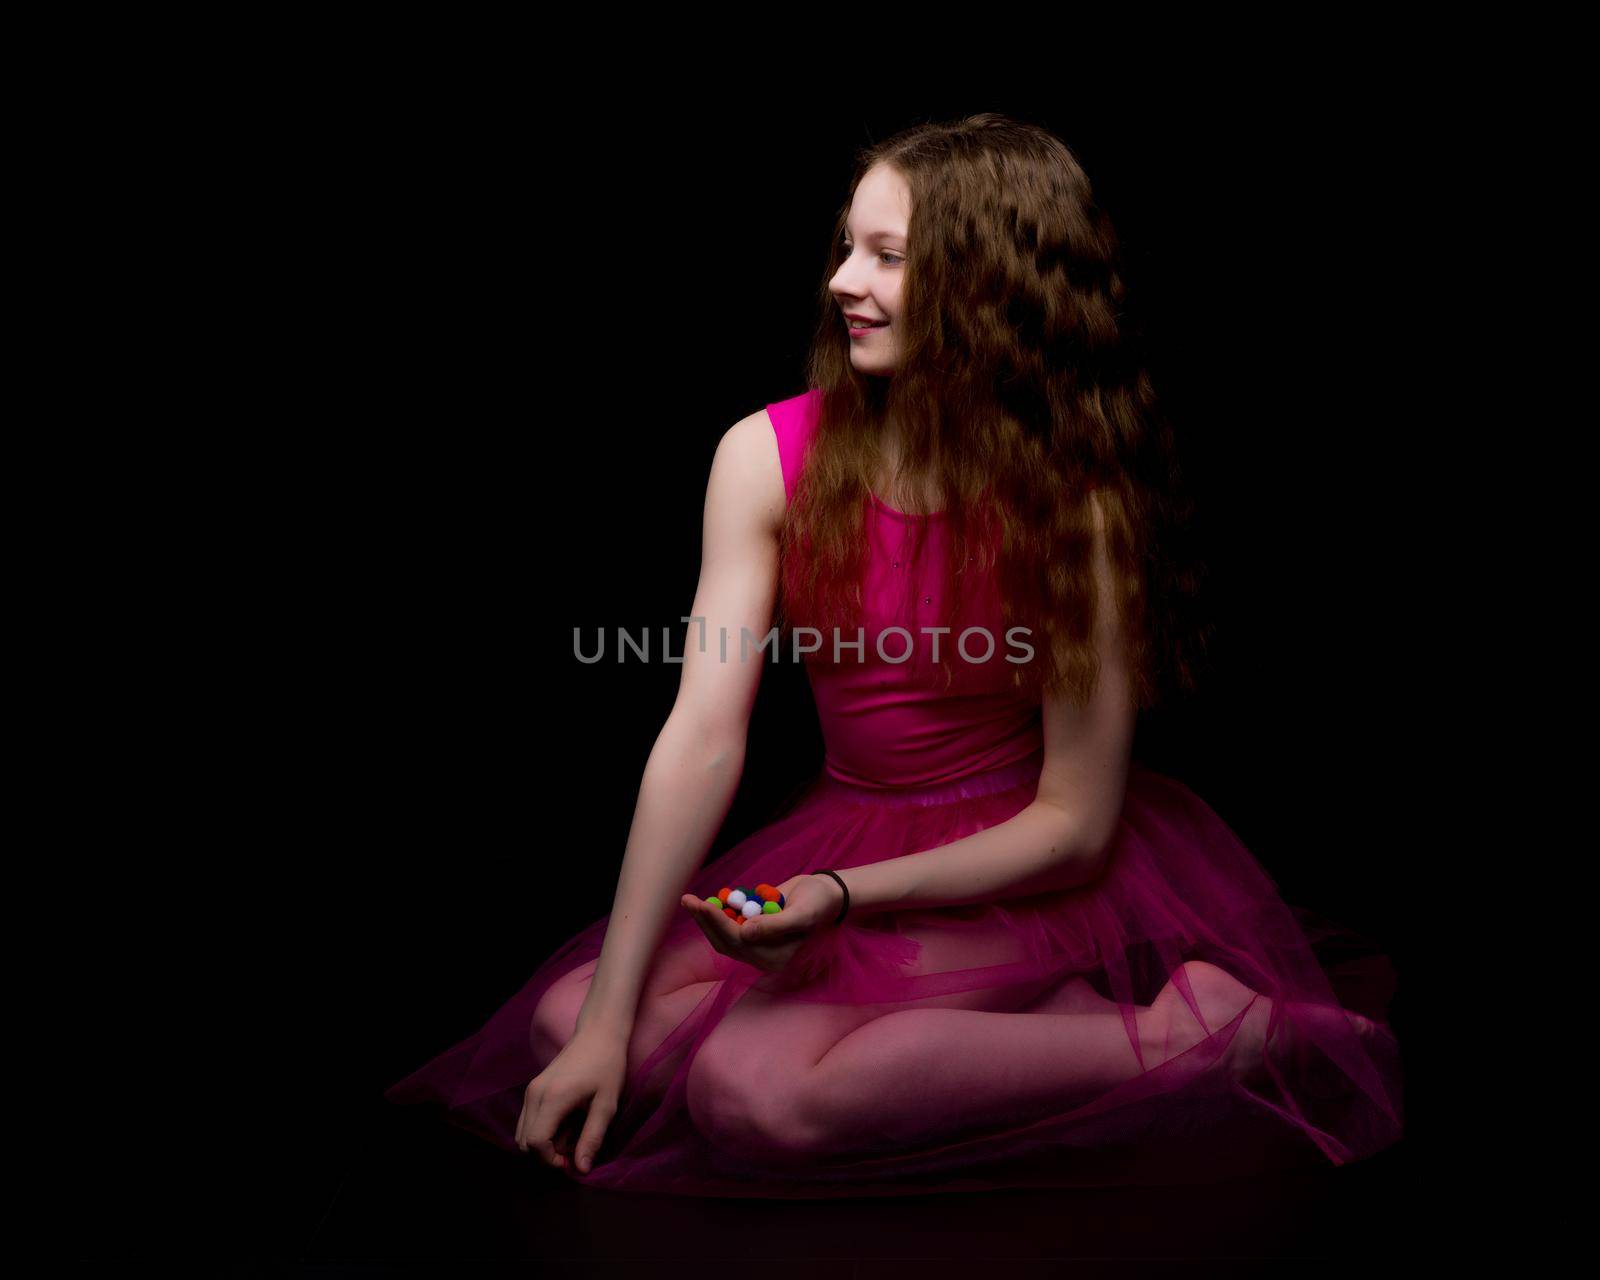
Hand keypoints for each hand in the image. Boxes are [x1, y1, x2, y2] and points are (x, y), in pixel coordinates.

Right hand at [515, 1024, 628, 1174]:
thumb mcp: (607, 1104)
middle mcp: (534, 1094)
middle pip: (524, 1142)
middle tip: (574, 1148)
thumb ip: (592, 1137)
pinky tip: (566, 1123)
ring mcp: (531, 1090)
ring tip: (572, 1134)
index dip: (551, 1160)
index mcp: (552, 1098)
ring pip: (522, 1133)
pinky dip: (541, 1130)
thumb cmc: (608, 1066)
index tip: (572, 1161)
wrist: (598, 1033)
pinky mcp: (533, 1088)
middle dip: (546, 1154)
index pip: (535, 1143)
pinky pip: (528, 1120)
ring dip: (543, 1143)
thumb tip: (581, 1170)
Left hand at [679, 874, 843, 974]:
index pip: (739, 943)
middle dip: (705, 921)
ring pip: (722, 934)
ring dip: (706, 918)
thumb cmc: (818, 903)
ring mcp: (756, 942)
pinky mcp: (752, 929)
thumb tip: (745, 933)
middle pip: (725, 941)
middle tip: (688, 900)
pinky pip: (729, 924)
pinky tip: (710, 900)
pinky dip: (717, 913)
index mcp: (774, 958)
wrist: (825, 893)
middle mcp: (762, 955)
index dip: (718, 924)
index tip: (703, 904)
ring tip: (690, 900)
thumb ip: (775, 926)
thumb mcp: (802, 914)